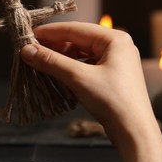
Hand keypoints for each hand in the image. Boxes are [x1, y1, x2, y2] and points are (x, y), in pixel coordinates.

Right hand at [21, 22, 161, 161]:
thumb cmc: (112, 101)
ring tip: (41, 62)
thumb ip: (51, 61)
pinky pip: (86, 65)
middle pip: (78, 40)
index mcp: (114, 39)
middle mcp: (116, 46)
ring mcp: (115, 61)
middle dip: (54, 46)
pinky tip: (57, 73)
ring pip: (81, 53)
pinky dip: (70, 68)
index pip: (75, 29)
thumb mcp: (78, 77)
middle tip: (31, 51)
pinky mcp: (111, 75)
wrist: (134, 132)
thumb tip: (26, 50)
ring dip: (61, 58)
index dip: (50, 32)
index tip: (29, 35)